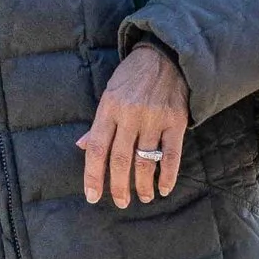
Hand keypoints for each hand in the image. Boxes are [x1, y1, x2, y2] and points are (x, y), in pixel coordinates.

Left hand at [80, 43, 189, 209]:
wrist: (164, 55)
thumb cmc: (132, 77)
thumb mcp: (109, 94)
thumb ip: (98, 123)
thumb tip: (82, 147)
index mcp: (109, 108)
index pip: (96, 148)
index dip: (93, 175)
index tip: (92, 196)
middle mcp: (130, 115)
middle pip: (121, 159)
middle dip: (119, 187)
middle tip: (120, 202)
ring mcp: (154, 118)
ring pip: (145, 160)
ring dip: (143, 184)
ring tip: (143, 197)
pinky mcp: (175, 120)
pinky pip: (171, 153)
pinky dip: (168, 174)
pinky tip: (164, 188)